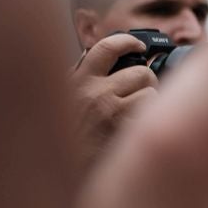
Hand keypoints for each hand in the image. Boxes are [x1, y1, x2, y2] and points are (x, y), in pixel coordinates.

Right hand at [69, 32, 157, 166]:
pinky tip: (134, 129)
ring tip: (136, 112)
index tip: (138, 46)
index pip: (107, 48)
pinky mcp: (125, 132)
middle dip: (146, 81)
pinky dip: (148, 122)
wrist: (56, 165)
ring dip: (150, 102)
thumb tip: (112, 56)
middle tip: (139, 92)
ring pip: (152, 94)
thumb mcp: (65, 95)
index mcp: (79, 80)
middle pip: (142, 72)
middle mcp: (95, 92)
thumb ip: (85, 75)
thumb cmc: (64, 131)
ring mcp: (111, 112)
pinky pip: (151, 117)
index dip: (128, 42)